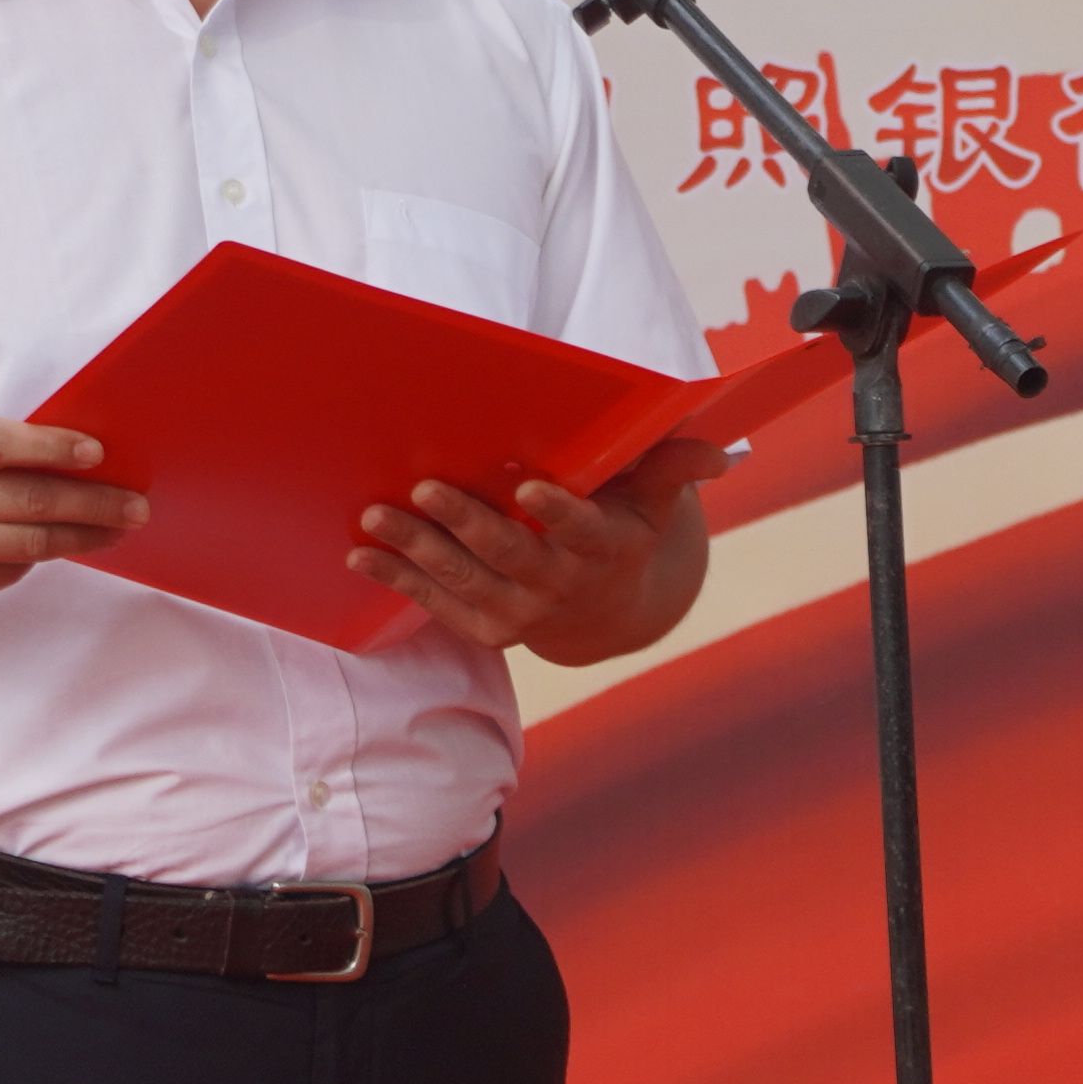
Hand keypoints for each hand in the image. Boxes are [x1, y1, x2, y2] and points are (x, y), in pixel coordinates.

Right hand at [0, 403, 142, 605]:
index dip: (54, 448)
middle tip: (136, 505)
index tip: (98, 452)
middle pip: (28, 502)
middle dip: (92, 504)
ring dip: (81, 538)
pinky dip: (38, 559)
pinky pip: (6, 573)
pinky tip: (61, 544)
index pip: (1, 446)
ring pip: (27, 546)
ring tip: (118, 528)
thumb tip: (55, 444)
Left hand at [356, 435, 707, 654]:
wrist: (609, 617)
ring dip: (417, 549)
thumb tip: (722, 454)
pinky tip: (360, 557)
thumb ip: (672, 469)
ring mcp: (519, 613)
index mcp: (602, 549)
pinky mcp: (486, 628)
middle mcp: (559, 586)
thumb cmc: (625, 536)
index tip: (528, 486)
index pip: (580, 531)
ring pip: (465, 580)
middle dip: (467, 522)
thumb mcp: (656, 506)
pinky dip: (397, 582)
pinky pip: (437, 605)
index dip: (556, 513)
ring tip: (377, 515)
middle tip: (428, 487)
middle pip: (510, 555)